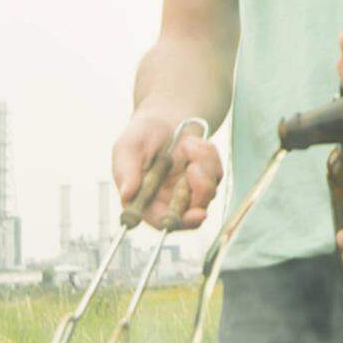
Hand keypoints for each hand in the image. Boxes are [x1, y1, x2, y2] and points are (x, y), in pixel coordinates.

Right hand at [111, 113, 222, 229]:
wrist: (161, 120)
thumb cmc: (140, 137)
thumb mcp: (127, 148)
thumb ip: (126, 171)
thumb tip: (127, 194)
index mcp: (146, 202)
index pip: (164, 221)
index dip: (180, 222)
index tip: (197, 214)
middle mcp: (170, 201)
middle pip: (193, 213)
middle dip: (199, 190)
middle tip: (193, 166)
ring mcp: (190, 192)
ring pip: (209, 191)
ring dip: (202, 164)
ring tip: (186, 143)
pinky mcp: (206, 179)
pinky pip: (216, 174)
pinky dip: (208, 155)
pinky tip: (193, 143)